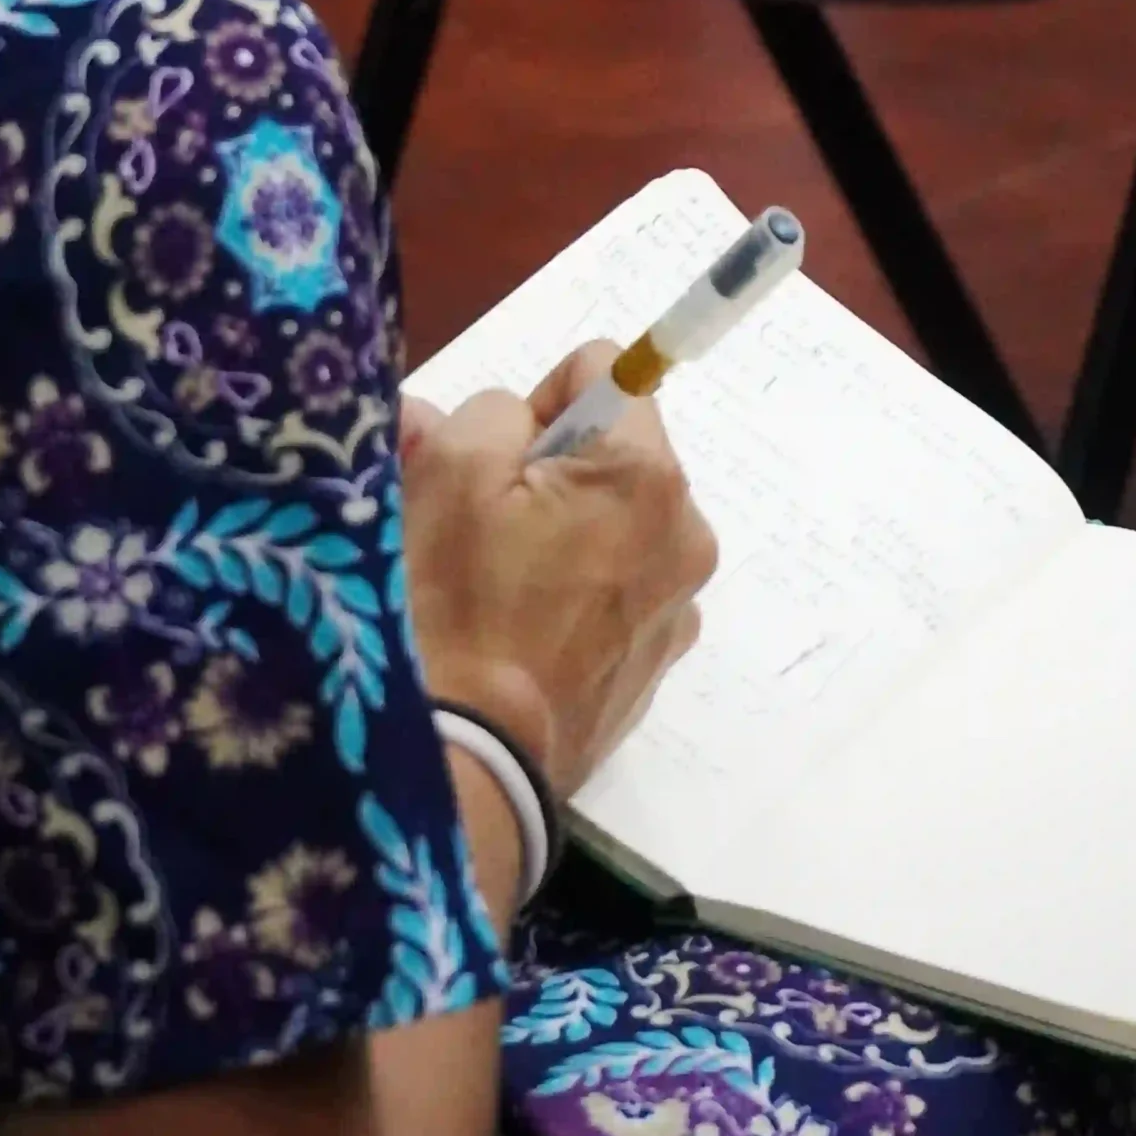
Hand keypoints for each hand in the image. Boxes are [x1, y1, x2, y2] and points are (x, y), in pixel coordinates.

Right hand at [399, 343, 717, 799]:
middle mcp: (686, 535)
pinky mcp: (652, 667)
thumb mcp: (448, 472)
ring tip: (492, 586)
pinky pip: (614, 592)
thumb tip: (501, 413)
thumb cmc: (454, 603)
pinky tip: (519, 635)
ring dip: (557, 533)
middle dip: (546, 473)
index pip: (603, 373)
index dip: (538, 402)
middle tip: (479, 521)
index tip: (495, 459)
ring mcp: (676, 608)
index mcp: (649, 475)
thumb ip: (486, 413)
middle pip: (610, 457)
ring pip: (610, 527)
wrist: (466, 763)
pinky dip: (572, 594)